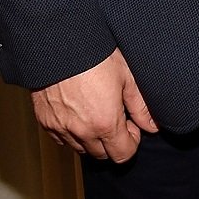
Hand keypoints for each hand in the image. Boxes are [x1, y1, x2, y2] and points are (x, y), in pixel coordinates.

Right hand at [31, 48, 158, 160]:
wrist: (59, 43)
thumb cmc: (93, 55)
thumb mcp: (126, 76)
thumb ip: (141, 106)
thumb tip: (152, 125)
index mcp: (105, 123)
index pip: (123, 155)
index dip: (131, 142)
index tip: (130, 125)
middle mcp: (81, 131)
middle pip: (102, 155)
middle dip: (112, 141)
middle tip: (114, 116)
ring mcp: (61, 128)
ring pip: (80, 148)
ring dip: (91, 138)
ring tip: (95, 112)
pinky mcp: (45, 121)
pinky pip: (61, 138)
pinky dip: (71, 132)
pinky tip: (77, 113)